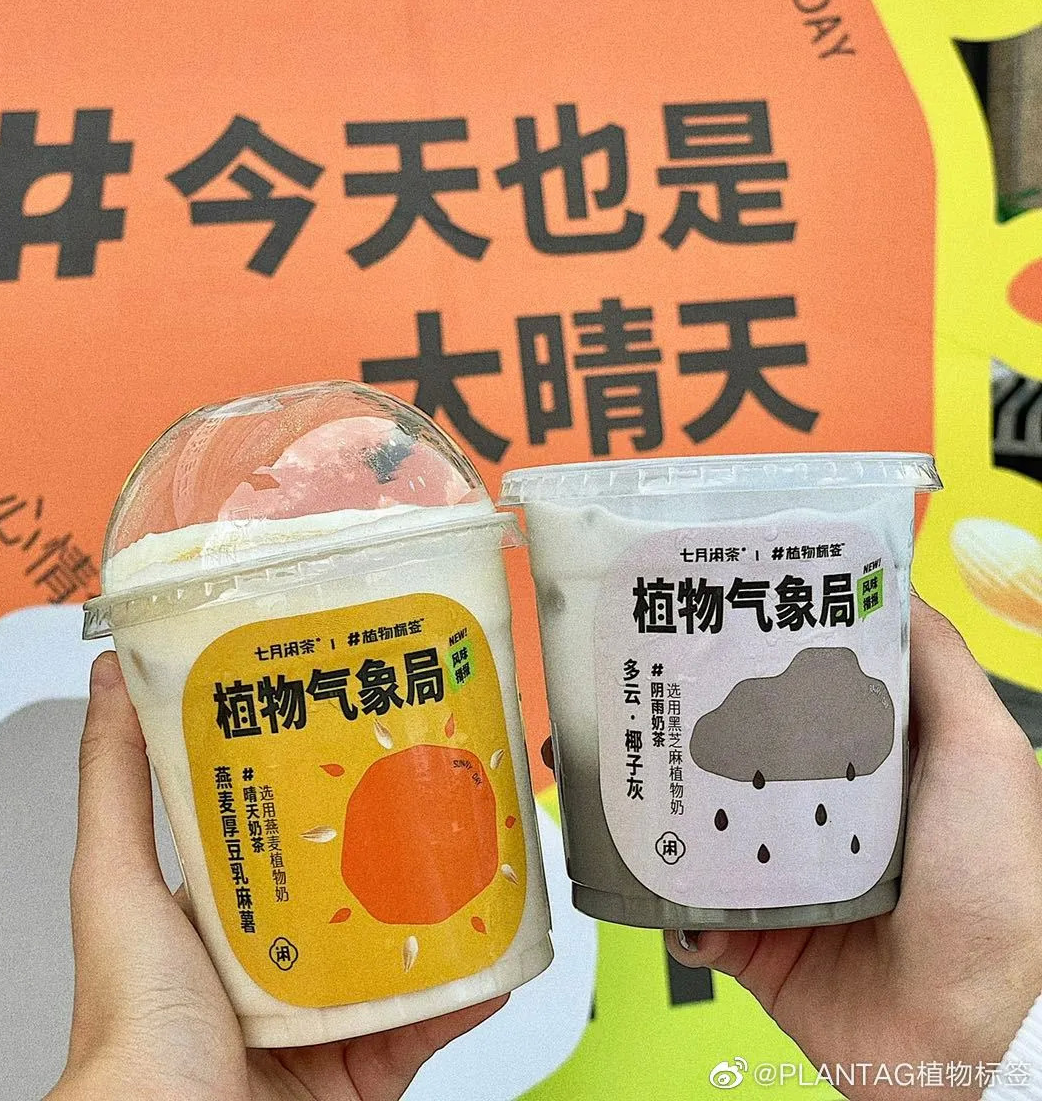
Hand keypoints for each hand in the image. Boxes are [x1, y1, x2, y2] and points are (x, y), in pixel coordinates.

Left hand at [49, 651, 504, 1100]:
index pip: (277, 833)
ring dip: (445, 910)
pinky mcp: (361, 1075)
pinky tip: (496, 951)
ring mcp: (317, 1024)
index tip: (361, 732)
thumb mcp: (115, 882)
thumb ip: (117, 784)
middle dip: (397, 840)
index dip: (321, 782)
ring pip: (398, 953)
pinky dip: (469, 990)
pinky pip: (428, 1025)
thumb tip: (114, 678)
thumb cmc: (132, 1029)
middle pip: (348, 890)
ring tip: (481, 858)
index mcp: (216, 919)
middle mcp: (267, 969)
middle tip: (440, 785)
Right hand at [664, 596, 1041, 1098]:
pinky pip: (686, 908)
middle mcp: (822, 814)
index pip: (796, 690)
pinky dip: (660, 889)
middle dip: (680, 720)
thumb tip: (893, 578)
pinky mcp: (752, 942)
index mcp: (869, 764)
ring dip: (652, 800)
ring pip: (698, 824)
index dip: (751, 653)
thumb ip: (938, 662)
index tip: (703, 611)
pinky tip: (644, 860)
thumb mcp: (984, 748)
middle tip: (631, 681)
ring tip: (611, 766)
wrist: (977, 1030)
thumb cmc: (997, 883)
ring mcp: (783, 879)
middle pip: (734, 752)